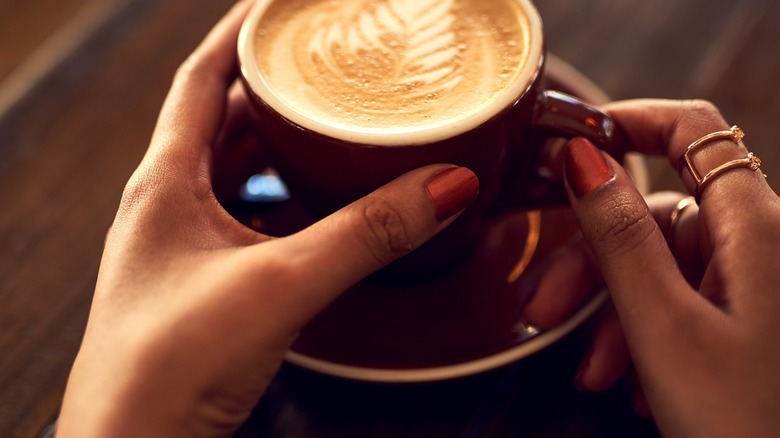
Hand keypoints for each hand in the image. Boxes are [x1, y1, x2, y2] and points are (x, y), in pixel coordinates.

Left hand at [55, 3, 477, 436]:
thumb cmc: (170, 369)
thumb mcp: (280, 284)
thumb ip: (367, 233)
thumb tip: (447, 183)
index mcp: (165, 184)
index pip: (199, 79)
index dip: (238, 35)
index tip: (277, 8)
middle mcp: (168, 208)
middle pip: (219, 119)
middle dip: (268, 86)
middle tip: (319, 65)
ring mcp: (185, 249)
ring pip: (234, 172)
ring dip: (276, 142)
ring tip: (325, 121)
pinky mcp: (207, 286)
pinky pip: (248, 219)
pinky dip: (284, 199)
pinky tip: (317, 204)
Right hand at [547, 99, 778, 436]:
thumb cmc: (747, 424)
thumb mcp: (664, 326)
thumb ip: (620, 236)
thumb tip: (584, 158)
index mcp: (754, 228)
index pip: (693, 132)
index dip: (631, 123)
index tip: (573, 144)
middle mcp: (761, 245)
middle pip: (660, 217)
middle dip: (594, 263)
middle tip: (544, 309)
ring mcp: (756, 285)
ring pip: (665, 270)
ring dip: (615, 316)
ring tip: (593, 373)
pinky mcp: (748, 321)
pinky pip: (684, 305)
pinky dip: (647, 337)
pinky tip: (633, 386)